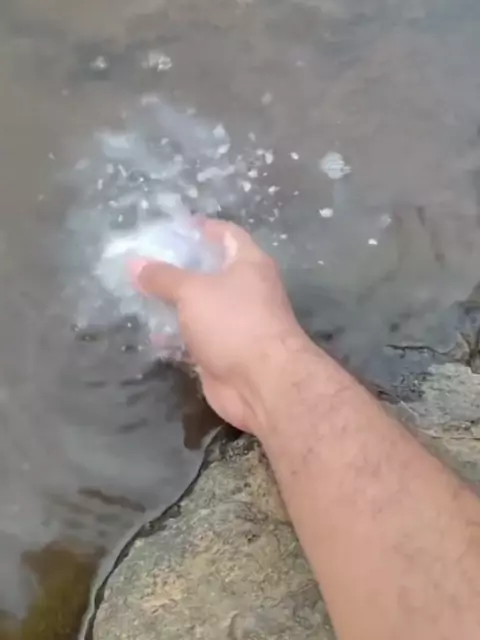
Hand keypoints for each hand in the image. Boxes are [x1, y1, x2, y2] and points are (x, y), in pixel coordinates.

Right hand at [134, 219, 307, 432]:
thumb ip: (163, 277)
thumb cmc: (233, 322)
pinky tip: (151, 334)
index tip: (171, 228)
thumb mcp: (193, 291)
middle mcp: (246, 290)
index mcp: (248, 263)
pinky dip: (176, 336)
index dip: (201, 228)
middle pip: (210, 271)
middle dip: (179, 268)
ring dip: (174, 304)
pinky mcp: (224, 352)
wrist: (262, 382)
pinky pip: (196, 338)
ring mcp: (236, 323)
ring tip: (139, 296)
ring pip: (200, 307)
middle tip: (144, 265)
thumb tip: (135, 264)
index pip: (226, 234)